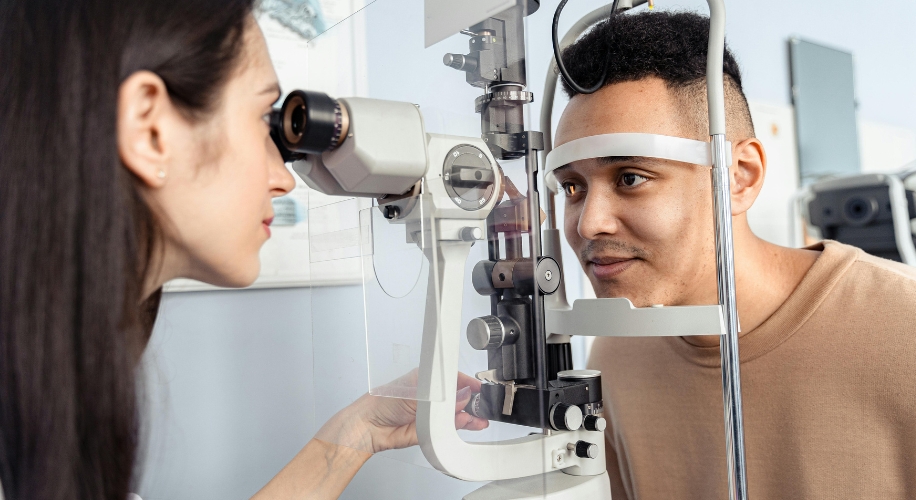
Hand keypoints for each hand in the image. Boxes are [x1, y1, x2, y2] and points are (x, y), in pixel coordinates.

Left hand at [315, 371, 488, 453]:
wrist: (368, 427)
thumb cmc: (383, 402)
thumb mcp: (415, 391)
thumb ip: (442, 395)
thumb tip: (463, 394)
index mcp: (427, 380)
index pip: (453, 379)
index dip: (467, 383)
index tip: (480, 388)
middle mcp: (432, 397)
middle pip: (458, 397)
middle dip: (472, 401)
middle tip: (483, 405)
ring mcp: (432, 415)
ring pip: (457, 415)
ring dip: (469, 416)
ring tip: (480, 419)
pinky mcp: (431, 431)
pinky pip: (449, 429)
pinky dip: (460, 427)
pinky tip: (468, 424)